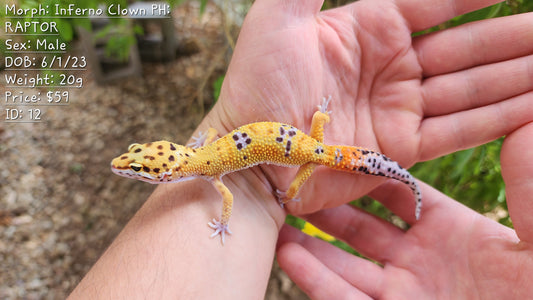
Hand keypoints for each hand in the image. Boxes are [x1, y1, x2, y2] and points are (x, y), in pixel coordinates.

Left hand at [199, 0, 532, 216]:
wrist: (250, 158)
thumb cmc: (256, 87)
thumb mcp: (279, 16)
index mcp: (367, 29)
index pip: (437, 2)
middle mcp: (389, 68)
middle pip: (466, 45)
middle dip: (512, 38)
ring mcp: (398, 109)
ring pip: (472, 87)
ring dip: (515, 76)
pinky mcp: (402, 148)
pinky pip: (461, 129)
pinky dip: (498, 118)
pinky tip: (531, 105)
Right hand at [276, 122, 532, 298]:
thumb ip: (523, 175)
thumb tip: (521, 120)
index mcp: (456, 233)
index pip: (400, 195)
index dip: (367, 174)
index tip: (336, 150)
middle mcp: (425, 263)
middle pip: (363, 229)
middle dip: (329, 208)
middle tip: (295, 184)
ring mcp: (408, 295)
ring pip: (347, 265)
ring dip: (312, 244)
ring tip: (277, 219)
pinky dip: (316, 279)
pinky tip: (287, 255)